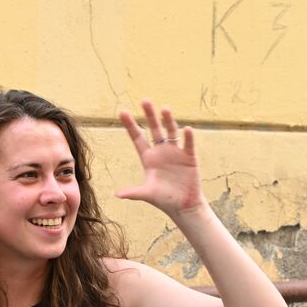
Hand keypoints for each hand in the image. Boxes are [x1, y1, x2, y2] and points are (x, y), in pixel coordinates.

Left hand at [117, 100, 204, 216]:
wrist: (183, 205)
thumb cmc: (164, 199)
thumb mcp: (147, 194)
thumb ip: (134, 193)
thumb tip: (117, 195)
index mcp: (149, 158)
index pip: (138, 138)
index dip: (130, 125)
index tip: (122, 111)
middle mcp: (161, 151)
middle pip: (154, 129)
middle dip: (149, 116)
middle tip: (145, 101)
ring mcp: (175, 152)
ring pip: (171, 132)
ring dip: (168, 121)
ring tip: (165, 109)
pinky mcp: (189, 157)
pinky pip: (188, 144)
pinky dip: (188, 137)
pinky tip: (187, 129)